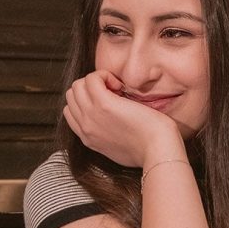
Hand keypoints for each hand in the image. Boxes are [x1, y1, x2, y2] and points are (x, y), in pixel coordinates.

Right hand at [63, 70, 183, 167]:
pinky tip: (120, 85)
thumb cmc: (148, 149)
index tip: (109, 101)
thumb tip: (112, 123)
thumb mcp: (119, 147)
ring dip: (96, 81)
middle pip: (72, 95)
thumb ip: (107, 136)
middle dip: (90, 88)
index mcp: (88, 137)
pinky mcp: (104, 104)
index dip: (87, 100)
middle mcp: (85, 127)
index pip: (70, 111)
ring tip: (117, 89)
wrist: (157, 151)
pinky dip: (104, 75)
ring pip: (78, 85)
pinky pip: (92, 78)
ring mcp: (92, 115)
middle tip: (115, 93)